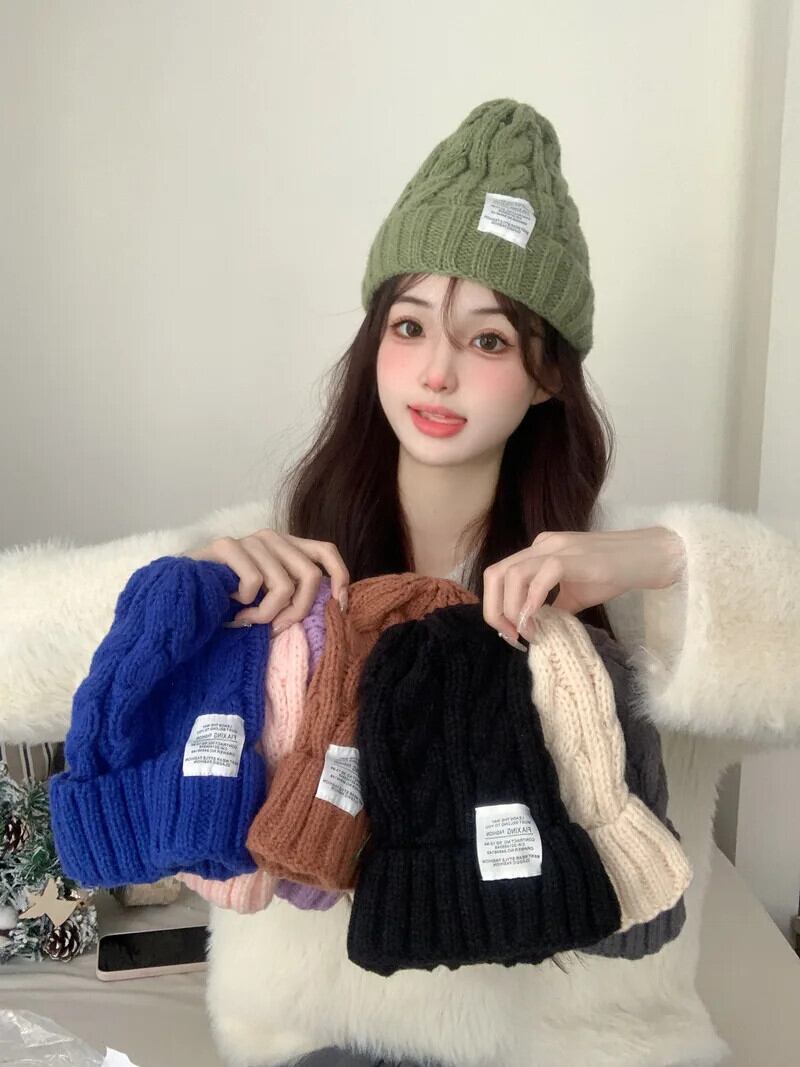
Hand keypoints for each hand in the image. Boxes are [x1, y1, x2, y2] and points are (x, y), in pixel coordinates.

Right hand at [181, 530, 349, 631]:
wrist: (180, 593)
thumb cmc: (227, 599)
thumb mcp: (268, 597)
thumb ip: (294, 595)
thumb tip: (332, 606)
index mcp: (286, 546)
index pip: (326, 552)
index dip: (340, 578)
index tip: (338, 606)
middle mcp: (272, 537)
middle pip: (310, 576)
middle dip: (296, 611)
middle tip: (273, 628)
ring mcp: (249, 540)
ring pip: (283, 586)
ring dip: (265, 614)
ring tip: (245, 619)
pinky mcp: (226, 545)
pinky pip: (254, 583)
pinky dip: (245, 605)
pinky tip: (229, 605)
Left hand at [482, 526, 685, 647]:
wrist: (649, 557)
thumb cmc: (613, 574)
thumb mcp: (575, 595)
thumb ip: (553, 609)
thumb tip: (535, 631)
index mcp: (536, 552)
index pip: (498, 576)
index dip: (494, 607)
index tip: (510, 634)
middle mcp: (540, 546)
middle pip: (495, 574)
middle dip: (494, 610)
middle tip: (512, 636)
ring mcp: (555, 548)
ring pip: (512, 574)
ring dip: (513, 609)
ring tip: (529, 632)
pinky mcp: (573, 557)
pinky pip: (542, 575)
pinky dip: (533, 600)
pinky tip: (540, 620)